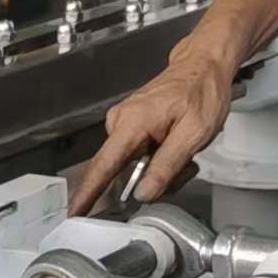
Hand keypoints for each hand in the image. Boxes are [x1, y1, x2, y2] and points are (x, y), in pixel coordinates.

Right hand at [69, 38, 238, 215]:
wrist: (204, 65)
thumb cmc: (202, 91)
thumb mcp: (194, 133)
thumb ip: (167, 165)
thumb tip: (144, 193)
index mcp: (132, 123)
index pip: (103, 166)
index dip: (88, 193)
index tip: (74, 212)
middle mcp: (120, 122)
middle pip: (120, 171)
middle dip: (150, 181)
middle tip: (185, 168)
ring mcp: (124, 124)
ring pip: (133, 167)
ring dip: (159, 170)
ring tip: (185, 153)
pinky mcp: (131, 126)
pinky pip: (137, 156)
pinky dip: (157, 159)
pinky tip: (175, 147)